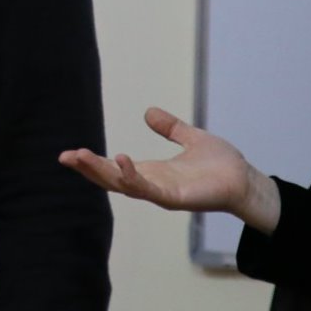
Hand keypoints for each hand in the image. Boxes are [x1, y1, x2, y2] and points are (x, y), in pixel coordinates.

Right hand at [59, 107, 279, 231]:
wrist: (246, 180)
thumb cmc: (221, 165)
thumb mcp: (190, 138)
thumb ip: (170, 127)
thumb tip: (148, 112)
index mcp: (151, 172)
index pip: (114, 169)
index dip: (92, 163)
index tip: (69, 154)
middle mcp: (152, 185)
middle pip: (111, 179)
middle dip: (87, 169)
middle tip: (64, 157)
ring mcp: (162, 193)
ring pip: (123, 185)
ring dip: (101, 173)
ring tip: (81, 157)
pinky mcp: (176, 198)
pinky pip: (149, 190)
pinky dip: (133, 177)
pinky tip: (121, 161)